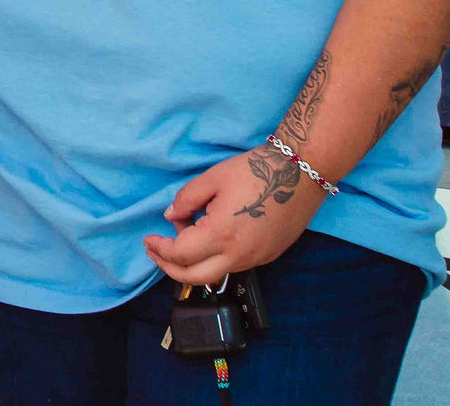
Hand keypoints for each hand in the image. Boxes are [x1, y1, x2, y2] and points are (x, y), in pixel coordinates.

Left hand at [142, 143, 327, 286]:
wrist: (300, 173)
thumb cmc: (255, 171)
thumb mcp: (212, 179)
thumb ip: (186, 200)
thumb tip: (170, 216)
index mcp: (222, 236)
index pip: (181, 255)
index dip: (160, 249)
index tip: (149, 238)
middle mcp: (240, 255)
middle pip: (195, 278)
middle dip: (169, 267)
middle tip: (155, 251)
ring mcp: (257, 259)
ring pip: (215, 274)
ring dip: (192, 261)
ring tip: (184, 231)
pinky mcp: (268, 256)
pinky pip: (233, 265)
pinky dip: (213, 257)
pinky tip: (208, 235)